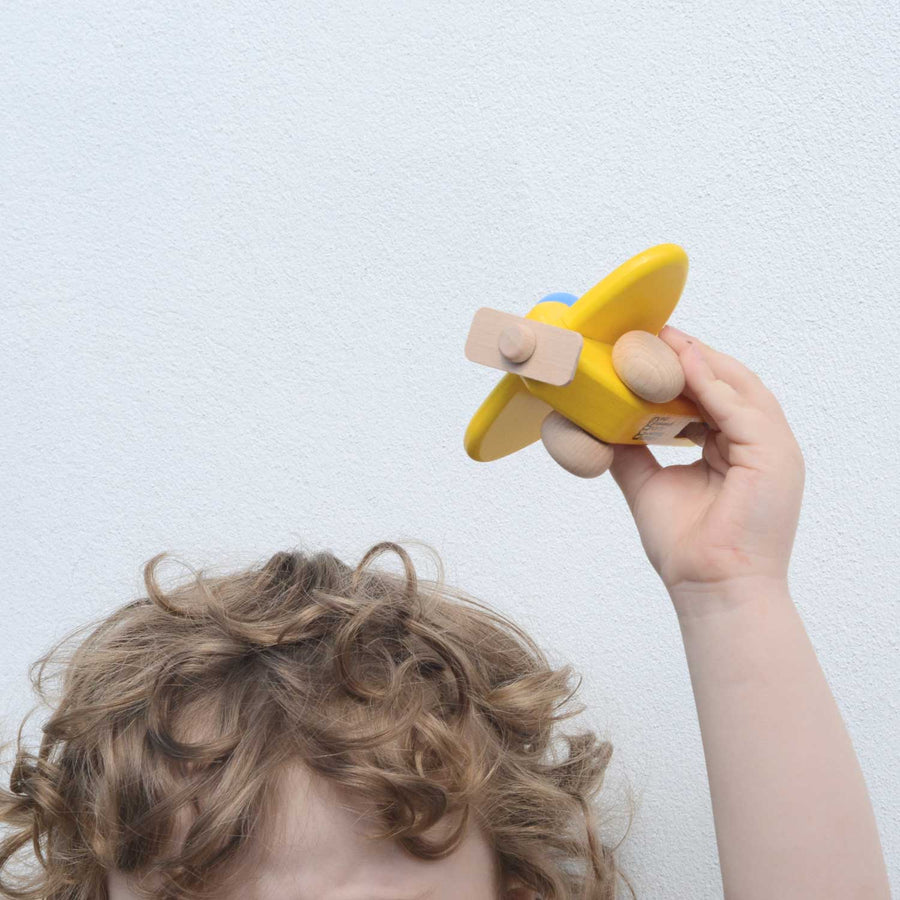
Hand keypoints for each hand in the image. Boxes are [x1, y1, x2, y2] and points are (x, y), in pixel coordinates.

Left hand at [608, 325, 804, 613]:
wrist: (709, 588)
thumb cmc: (687, 547)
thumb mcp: (649, 484)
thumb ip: (632, 451)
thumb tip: (599, 425)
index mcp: (736, 449)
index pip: (713, 396)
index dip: (683, 370)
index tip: (648, 348)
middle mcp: (759, 444)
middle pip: (729, 385)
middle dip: (692, 356)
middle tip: (654, 332)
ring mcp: (773, 449)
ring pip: (739, 388)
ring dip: (701, 361)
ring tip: (666, 339)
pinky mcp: (775, 457)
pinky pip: (742, 409)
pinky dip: (712, 385)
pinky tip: (683, 366)